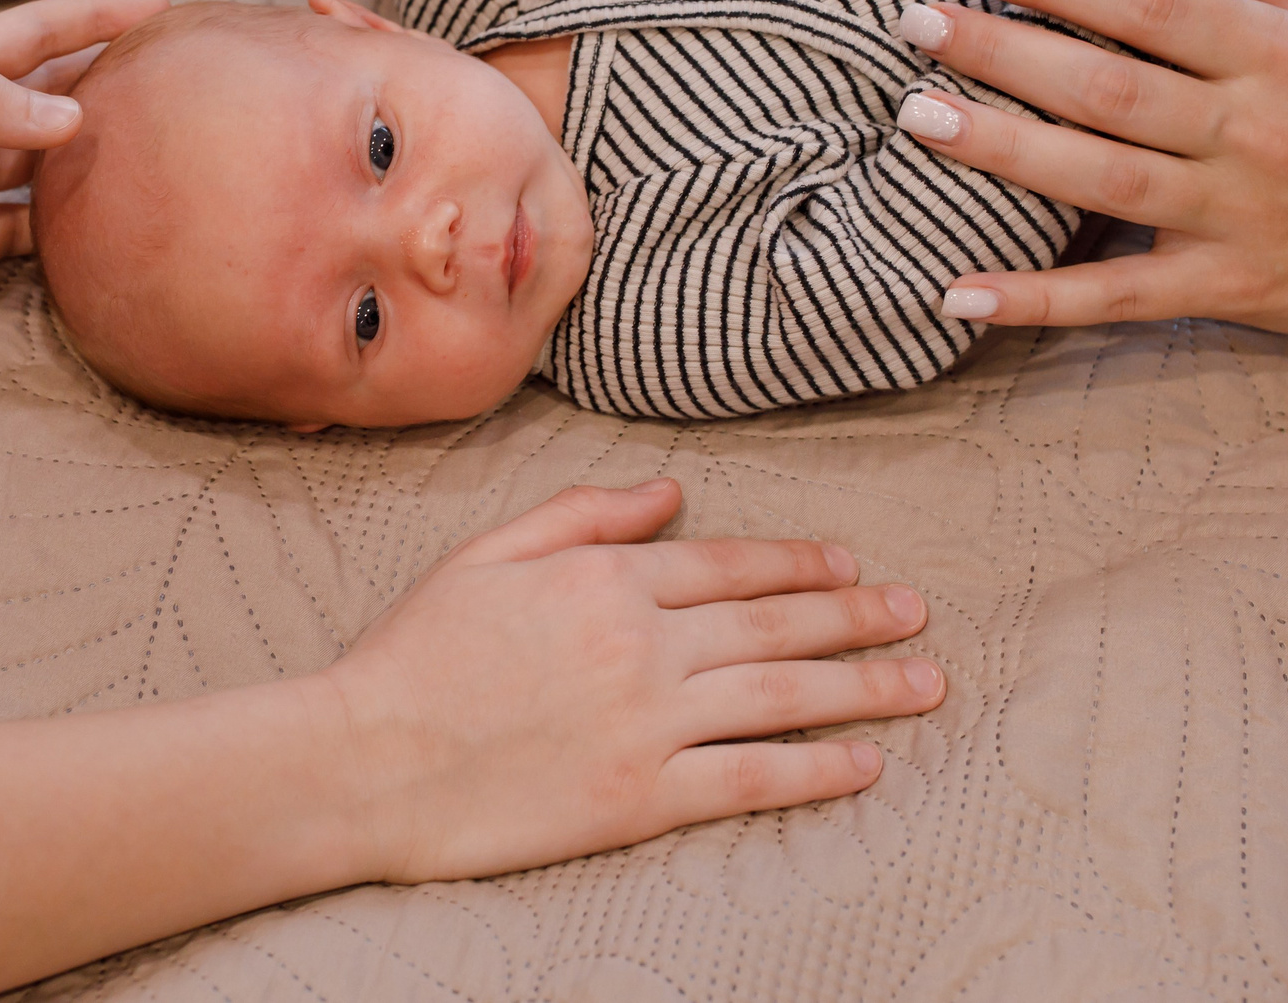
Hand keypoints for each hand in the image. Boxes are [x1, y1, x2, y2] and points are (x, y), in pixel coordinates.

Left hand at [0, 0, 167, 363]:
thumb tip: (73, 116)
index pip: (31, 35)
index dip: (94, 18)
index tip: (162, 8)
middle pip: (51, 95)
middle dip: (114, 82)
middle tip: (189, 84)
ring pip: (48, 165)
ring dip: (100, 159)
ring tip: (170, 160)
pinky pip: (26, 237)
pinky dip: (68, 235)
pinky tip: (112, 238)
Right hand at [322, 479, 942, 882]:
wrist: (365, 760)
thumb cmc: (415, 654)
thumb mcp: (490, 553)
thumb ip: (586, 515)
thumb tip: (670, 491)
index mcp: (607, 577)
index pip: (731, 563)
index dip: (801, 563)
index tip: (852, 566)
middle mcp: (643, 642)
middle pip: (776, 621)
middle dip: (858, 616)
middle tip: (916, 613)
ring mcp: (648, 721)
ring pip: (783, 692)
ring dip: (865, 685)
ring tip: (923, 682)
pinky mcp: (641, 796)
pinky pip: (751, 775)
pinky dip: (817, 766)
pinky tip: (864, 760)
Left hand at [898, 0, 1287, 351]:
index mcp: (1278, 52)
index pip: (1150, 2)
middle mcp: (1258, 130)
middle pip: (1111, 87)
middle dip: (1006, 52)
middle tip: (915, 22)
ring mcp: (1241, 216)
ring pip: (1104, 180)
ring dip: (1004, 151)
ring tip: (918, 119)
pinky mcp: (1230, 290)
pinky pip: (1120, 298)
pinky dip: (1037, 299)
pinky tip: (956, 290)